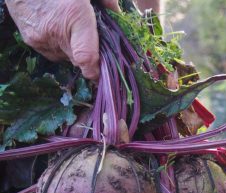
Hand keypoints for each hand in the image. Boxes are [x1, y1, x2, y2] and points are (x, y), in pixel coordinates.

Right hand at [5, 0, 120, 79]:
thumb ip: (106, 0)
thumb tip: (117, 13)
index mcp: (75, 14)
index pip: (86, 56)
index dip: (95, 70)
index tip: (101, 73)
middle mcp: (57, 31)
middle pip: (79, 60)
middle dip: (89, 57)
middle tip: (91, 42)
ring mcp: (41, 38)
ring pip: (66, 58)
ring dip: (72, 50)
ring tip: (69, 29)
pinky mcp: (30, 41)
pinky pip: (53, 53)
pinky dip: (59, 47)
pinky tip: (57, 30)